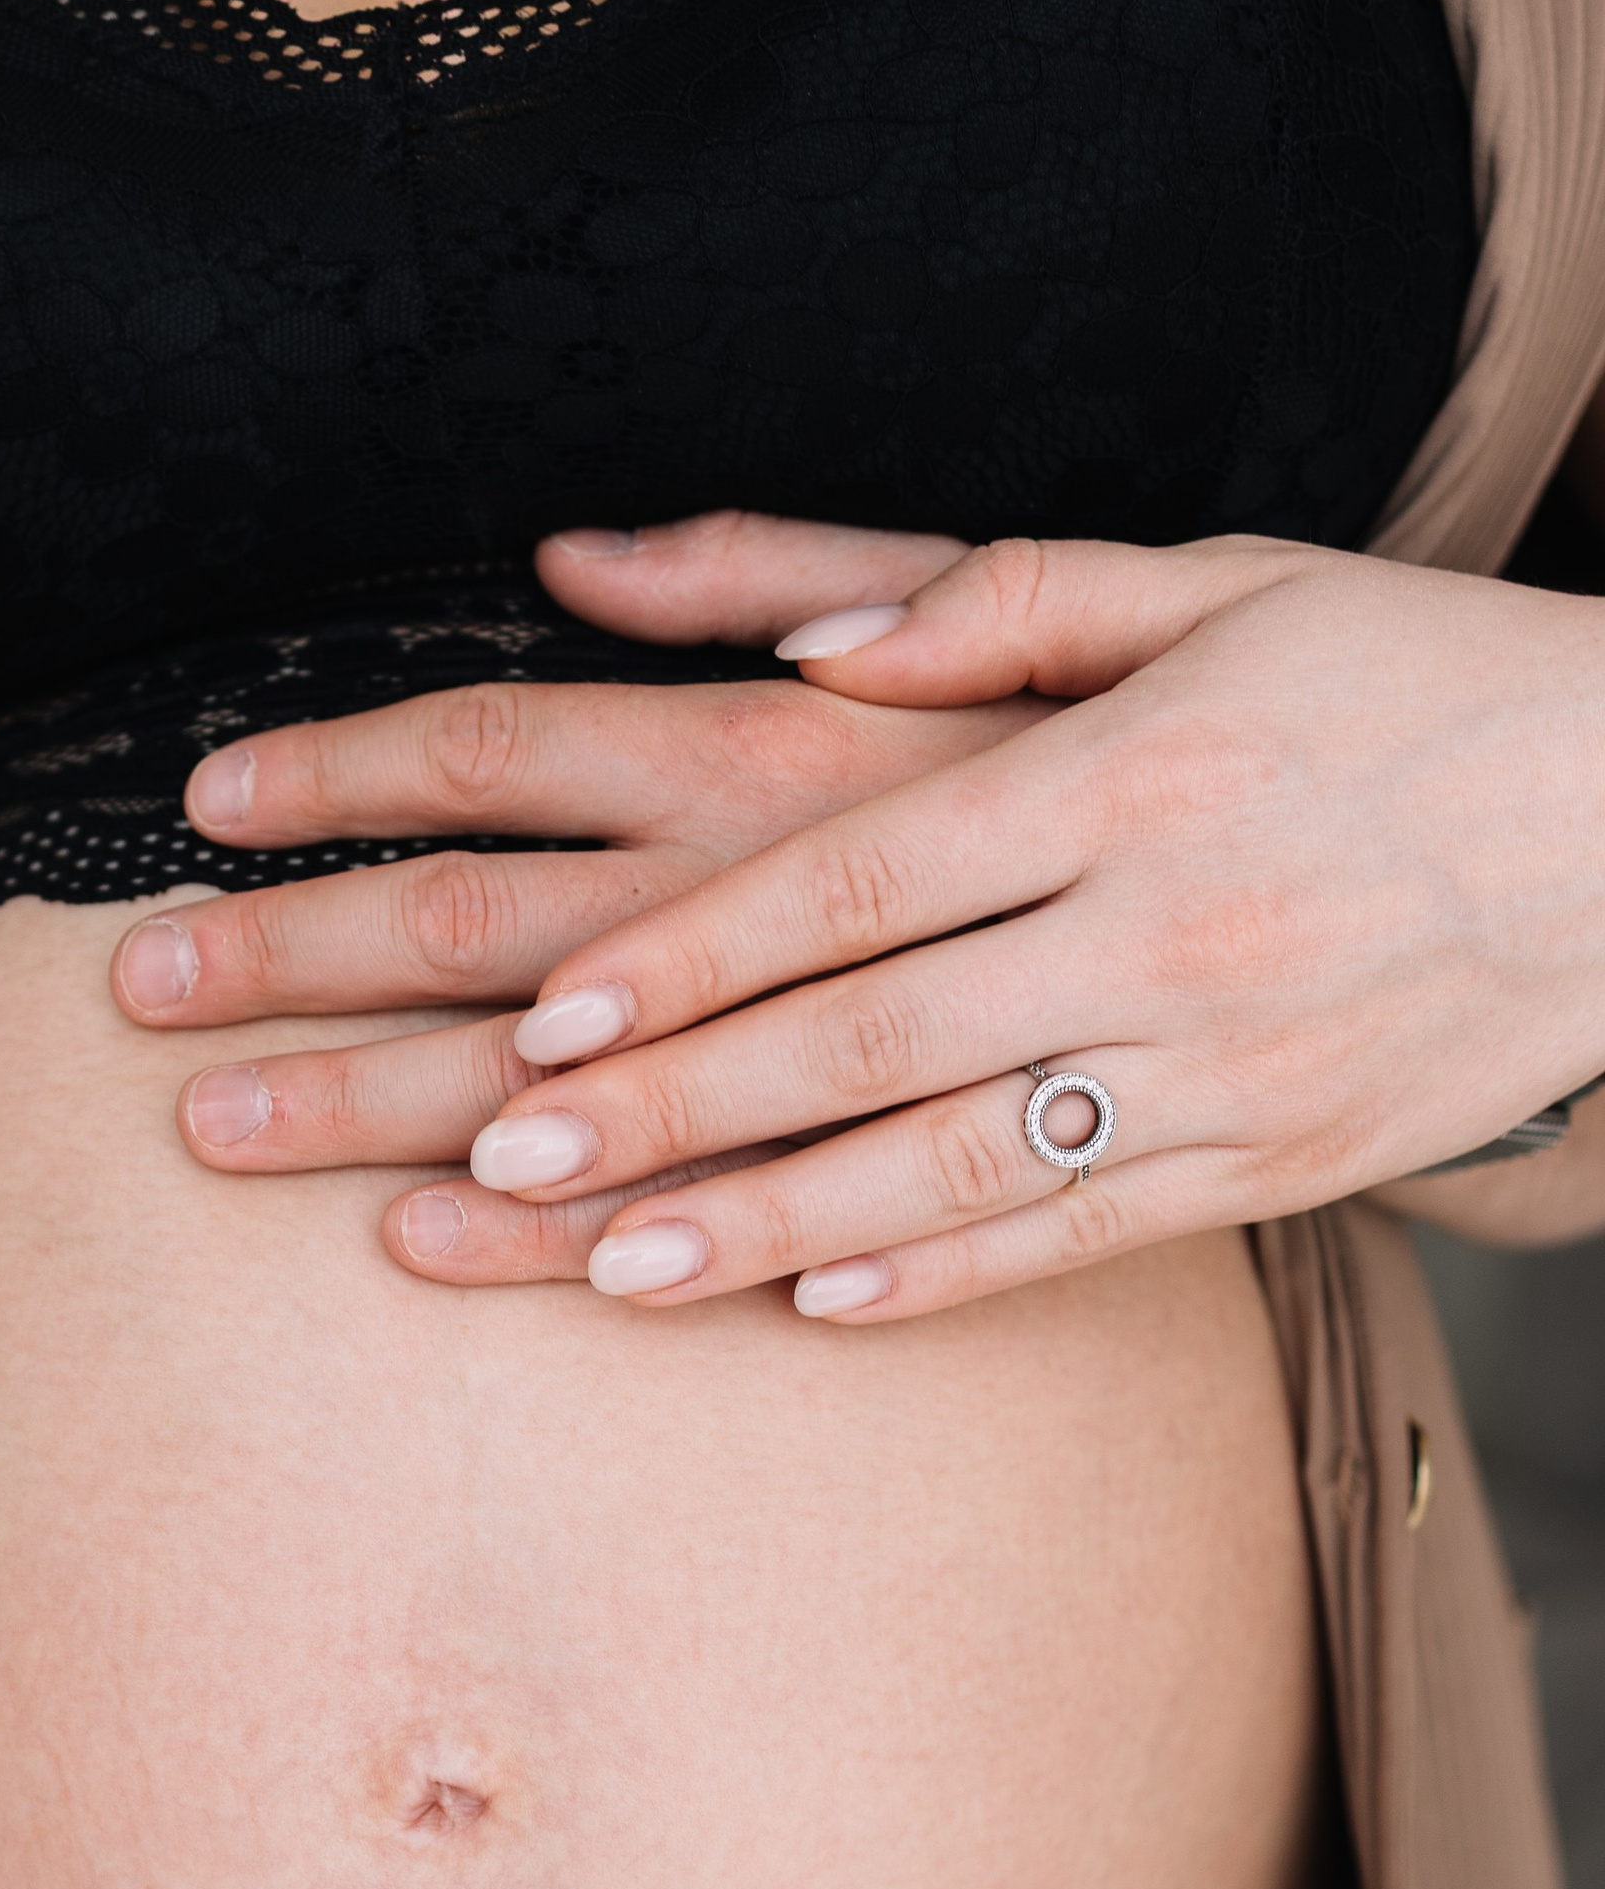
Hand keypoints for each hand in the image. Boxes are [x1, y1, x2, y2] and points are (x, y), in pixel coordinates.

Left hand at [313, 515, 1604, 1316]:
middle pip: (862, 1033)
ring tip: (608, 1266)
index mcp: (1123, 765)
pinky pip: (1088, 1235)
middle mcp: (1163, 921)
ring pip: (954, 1162)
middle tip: (487, 1154)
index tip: (540, 1016)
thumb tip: (789, 629)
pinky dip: (947, 1276)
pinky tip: (818, 1308)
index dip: (683, 955)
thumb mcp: (1218, 580)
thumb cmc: (1401, 677)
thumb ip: (987, 597)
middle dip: (662, 1104)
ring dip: (767, 1223)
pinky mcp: (1281, 1157)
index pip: (851, 875)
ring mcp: (1225, 1056)